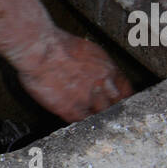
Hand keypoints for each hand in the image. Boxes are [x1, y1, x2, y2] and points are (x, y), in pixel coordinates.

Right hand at [14, 28, 133, 121]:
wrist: (39, 50)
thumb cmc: (57, 44)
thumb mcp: (87, 50)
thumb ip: (98, 66)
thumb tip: (100, 75)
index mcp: (108, 68)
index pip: (126, 90)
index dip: (123, 97)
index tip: (120, 101)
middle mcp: (102, 85)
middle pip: (117, 106)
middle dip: (113, 109)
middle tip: (107, 111)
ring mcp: (88, 99)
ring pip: (101, 116)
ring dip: (97, 116)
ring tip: (90, 116)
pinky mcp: (72, 109)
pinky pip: (83, 123)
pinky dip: (81, 123)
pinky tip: (77, 119)